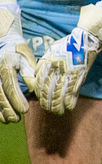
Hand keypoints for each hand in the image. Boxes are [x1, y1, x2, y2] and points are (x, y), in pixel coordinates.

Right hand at [0, 4, 35, 123]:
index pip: (11, 84)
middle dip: (8, 108)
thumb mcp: (27, 58)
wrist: (3, 43)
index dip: (17, 99)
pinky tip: (3, 117)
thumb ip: (30, 73)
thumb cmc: (19, 52)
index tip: (25, 110)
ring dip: (1, 111)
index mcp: (7, 64)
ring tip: (11, 120)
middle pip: (0, 94)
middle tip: (18, 118)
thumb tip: (35, 89)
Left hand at [34, 2, 101, 113]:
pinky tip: (70, 107)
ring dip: (58, 105)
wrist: (85, 40)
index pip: (39, 84)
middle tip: (49, 110)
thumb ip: (42, 64)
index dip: (39, 95)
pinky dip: (71, 101)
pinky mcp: (80, 75)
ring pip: (60, 94)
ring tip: (58, 112)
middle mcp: (56, 70)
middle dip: (48, 103)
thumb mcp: (50, 51)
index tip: (41, 101)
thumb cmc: (67, 45)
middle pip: (48, 91)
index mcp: (47, 64)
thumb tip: (37, 76)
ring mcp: (68, 73)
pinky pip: (74, 91)